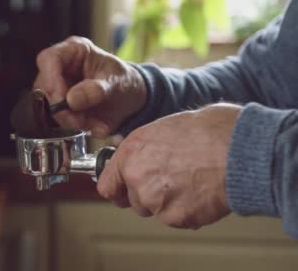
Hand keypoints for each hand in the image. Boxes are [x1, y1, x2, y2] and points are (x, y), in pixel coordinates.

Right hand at [33, 36, 146, 137]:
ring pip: (47, 106)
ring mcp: (57, 87)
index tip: (63, 99)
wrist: (131, 98)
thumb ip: (97, 90)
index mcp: (73, 51)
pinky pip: (56, 119)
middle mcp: (60, 67)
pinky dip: (72, 127)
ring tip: (90, 123)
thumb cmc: (124, 81)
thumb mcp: (117, 83)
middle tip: (81, 120)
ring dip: (68, 120)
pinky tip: (90, 125)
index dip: (50, 79)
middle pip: (44, 86)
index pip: (48, 59)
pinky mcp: (59, 106)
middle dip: (61, 108)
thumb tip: (71, 99)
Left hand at [97, 103, 240, 228]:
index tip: (122, 191)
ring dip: (168, 203)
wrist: (240, 150)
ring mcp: (155, 199)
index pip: (107, 185)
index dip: (117, 188)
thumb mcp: (166, 128)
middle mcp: (137, 177)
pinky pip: (177, 220)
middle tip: (173, 179)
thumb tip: (141, 157)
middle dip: (149, 194)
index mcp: (131, 152)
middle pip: (133, 200)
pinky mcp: (176, 217)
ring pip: (154, 211)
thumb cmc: (211, 132)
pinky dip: (188, 211)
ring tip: (191, 181)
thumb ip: (145, 148)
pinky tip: (202, 191)